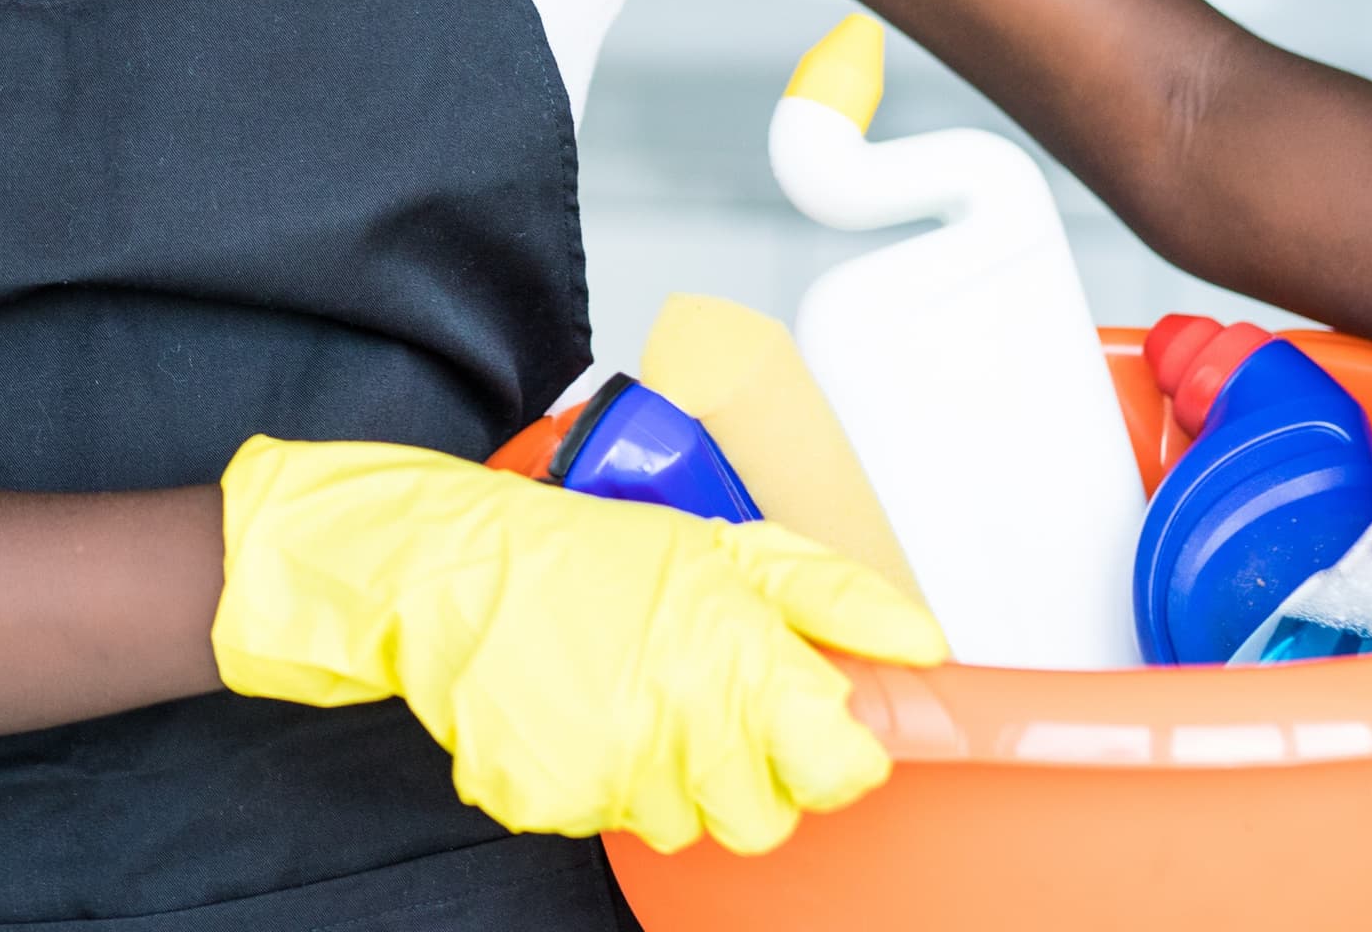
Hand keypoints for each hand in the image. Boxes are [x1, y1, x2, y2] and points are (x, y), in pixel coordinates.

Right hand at [210, 435, 945, 852]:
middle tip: (697, 694)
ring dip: (666, 774)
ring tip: (624, 691)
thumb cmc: (587, 553)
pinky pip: (602, 823)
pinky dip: (592, 780)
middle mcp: (678, 721)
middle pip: (763, 818)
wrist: (446, 567)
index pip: (838, 768)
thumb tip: (925, 647)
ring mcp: (608, 770)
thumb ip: (837, 600)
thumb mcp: (728, 545)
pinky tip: (573, 713)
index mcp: (735, 654)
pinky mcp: (546, 801)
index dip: (834, 752)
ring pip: (682, 826)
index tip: (812, 725)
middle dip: (745, 767)